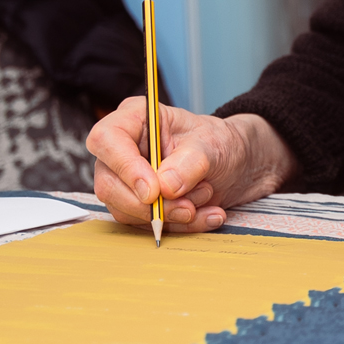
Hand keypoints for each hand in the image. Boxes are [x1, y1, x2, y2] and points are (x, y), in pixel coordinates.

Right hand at [87, 100, 297, 233]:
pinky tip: (207, 215)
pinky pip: (144, 224)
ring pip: (126, 210)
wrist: (236, 165)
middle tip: (188, 206)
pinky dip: (178, 226)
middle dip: (151, 204)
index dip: (124, 167)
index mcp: (135, 118)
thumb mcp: (213, 145)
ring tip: (207, 199)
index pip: (107, 139)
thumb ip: (190, 162)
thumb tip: (164, 187)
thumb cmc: (221, 143)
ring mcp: (126, 179)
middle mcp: (122, 149)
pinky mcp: (136, 204)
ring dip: (170, 215)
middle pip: (109, 184)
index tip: (152, 191)